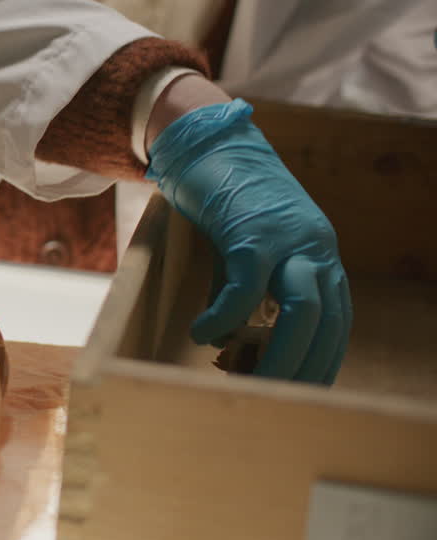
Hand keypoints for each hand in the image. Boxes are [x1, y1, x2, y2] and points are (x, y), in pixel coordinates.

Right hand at [145, 99, 350, 383]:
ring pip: (301, 311)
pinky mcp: (250, 231)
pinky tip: (201, 334)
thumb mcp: (240, 251)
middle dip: (303, 369)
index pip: (337, 319)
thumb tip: (223, 344)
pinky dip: (224, 317)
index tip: (303, 391)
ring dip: (278, 354)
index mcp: (318, 252)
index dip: (323, 360)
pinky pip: (245, 288)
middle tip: (274, 399)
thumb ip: (242, 293)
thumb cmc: (222, 198)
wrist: (206, 141)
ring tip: (247, 380)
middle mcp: (313, 246)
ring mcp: (286, 237)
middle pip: (325, 322)